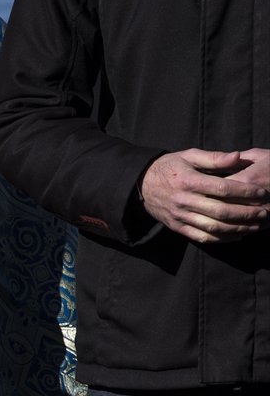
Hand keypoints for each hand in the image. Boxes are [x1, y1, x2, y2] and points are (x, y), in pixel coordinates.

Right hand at [139, 149, 268, 243]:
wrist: (139, 184)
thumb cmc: (168, 167)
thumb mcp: (188, 156)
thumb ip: (214, 158)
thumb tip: (238, 157)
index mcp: (189, 181)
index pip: (223, 189)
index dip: (245, 192)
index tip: (261, 192)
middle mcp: (184, 201)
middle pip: (221, 211)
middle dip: (247, 213)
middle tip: (265, 212)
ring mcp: (180, 216)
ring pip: (213, 227)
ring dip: (238, 228)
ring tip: (255, 225)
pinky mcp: (177, 227)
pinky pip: (201, 237)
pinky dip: (221, 239)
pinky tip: (237, 236)